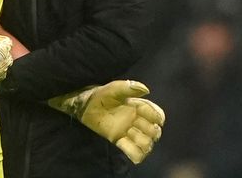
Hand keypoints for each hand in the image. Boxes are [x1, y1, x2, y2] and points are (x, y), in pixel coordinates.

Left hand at [48, 80, 165, 163]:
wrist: (84, 106)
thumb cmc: (100, 95)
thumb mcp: (113, 88)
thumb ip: (128, 88)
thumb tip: (146, 90)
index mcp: (137, 107)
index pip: (155, 114)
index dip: (158, 117)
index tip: (157, 120)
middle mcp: (136, 120)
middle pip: (153, 131)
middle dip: (151, 132)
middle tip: (140, 128)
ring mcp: (128, 131)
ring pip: (146, 143)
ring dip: (143, 143)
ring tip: (133, 138)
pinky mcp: (118, 140)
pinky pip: (133, 151)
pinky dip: (135, 154)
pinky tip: (130, 152)